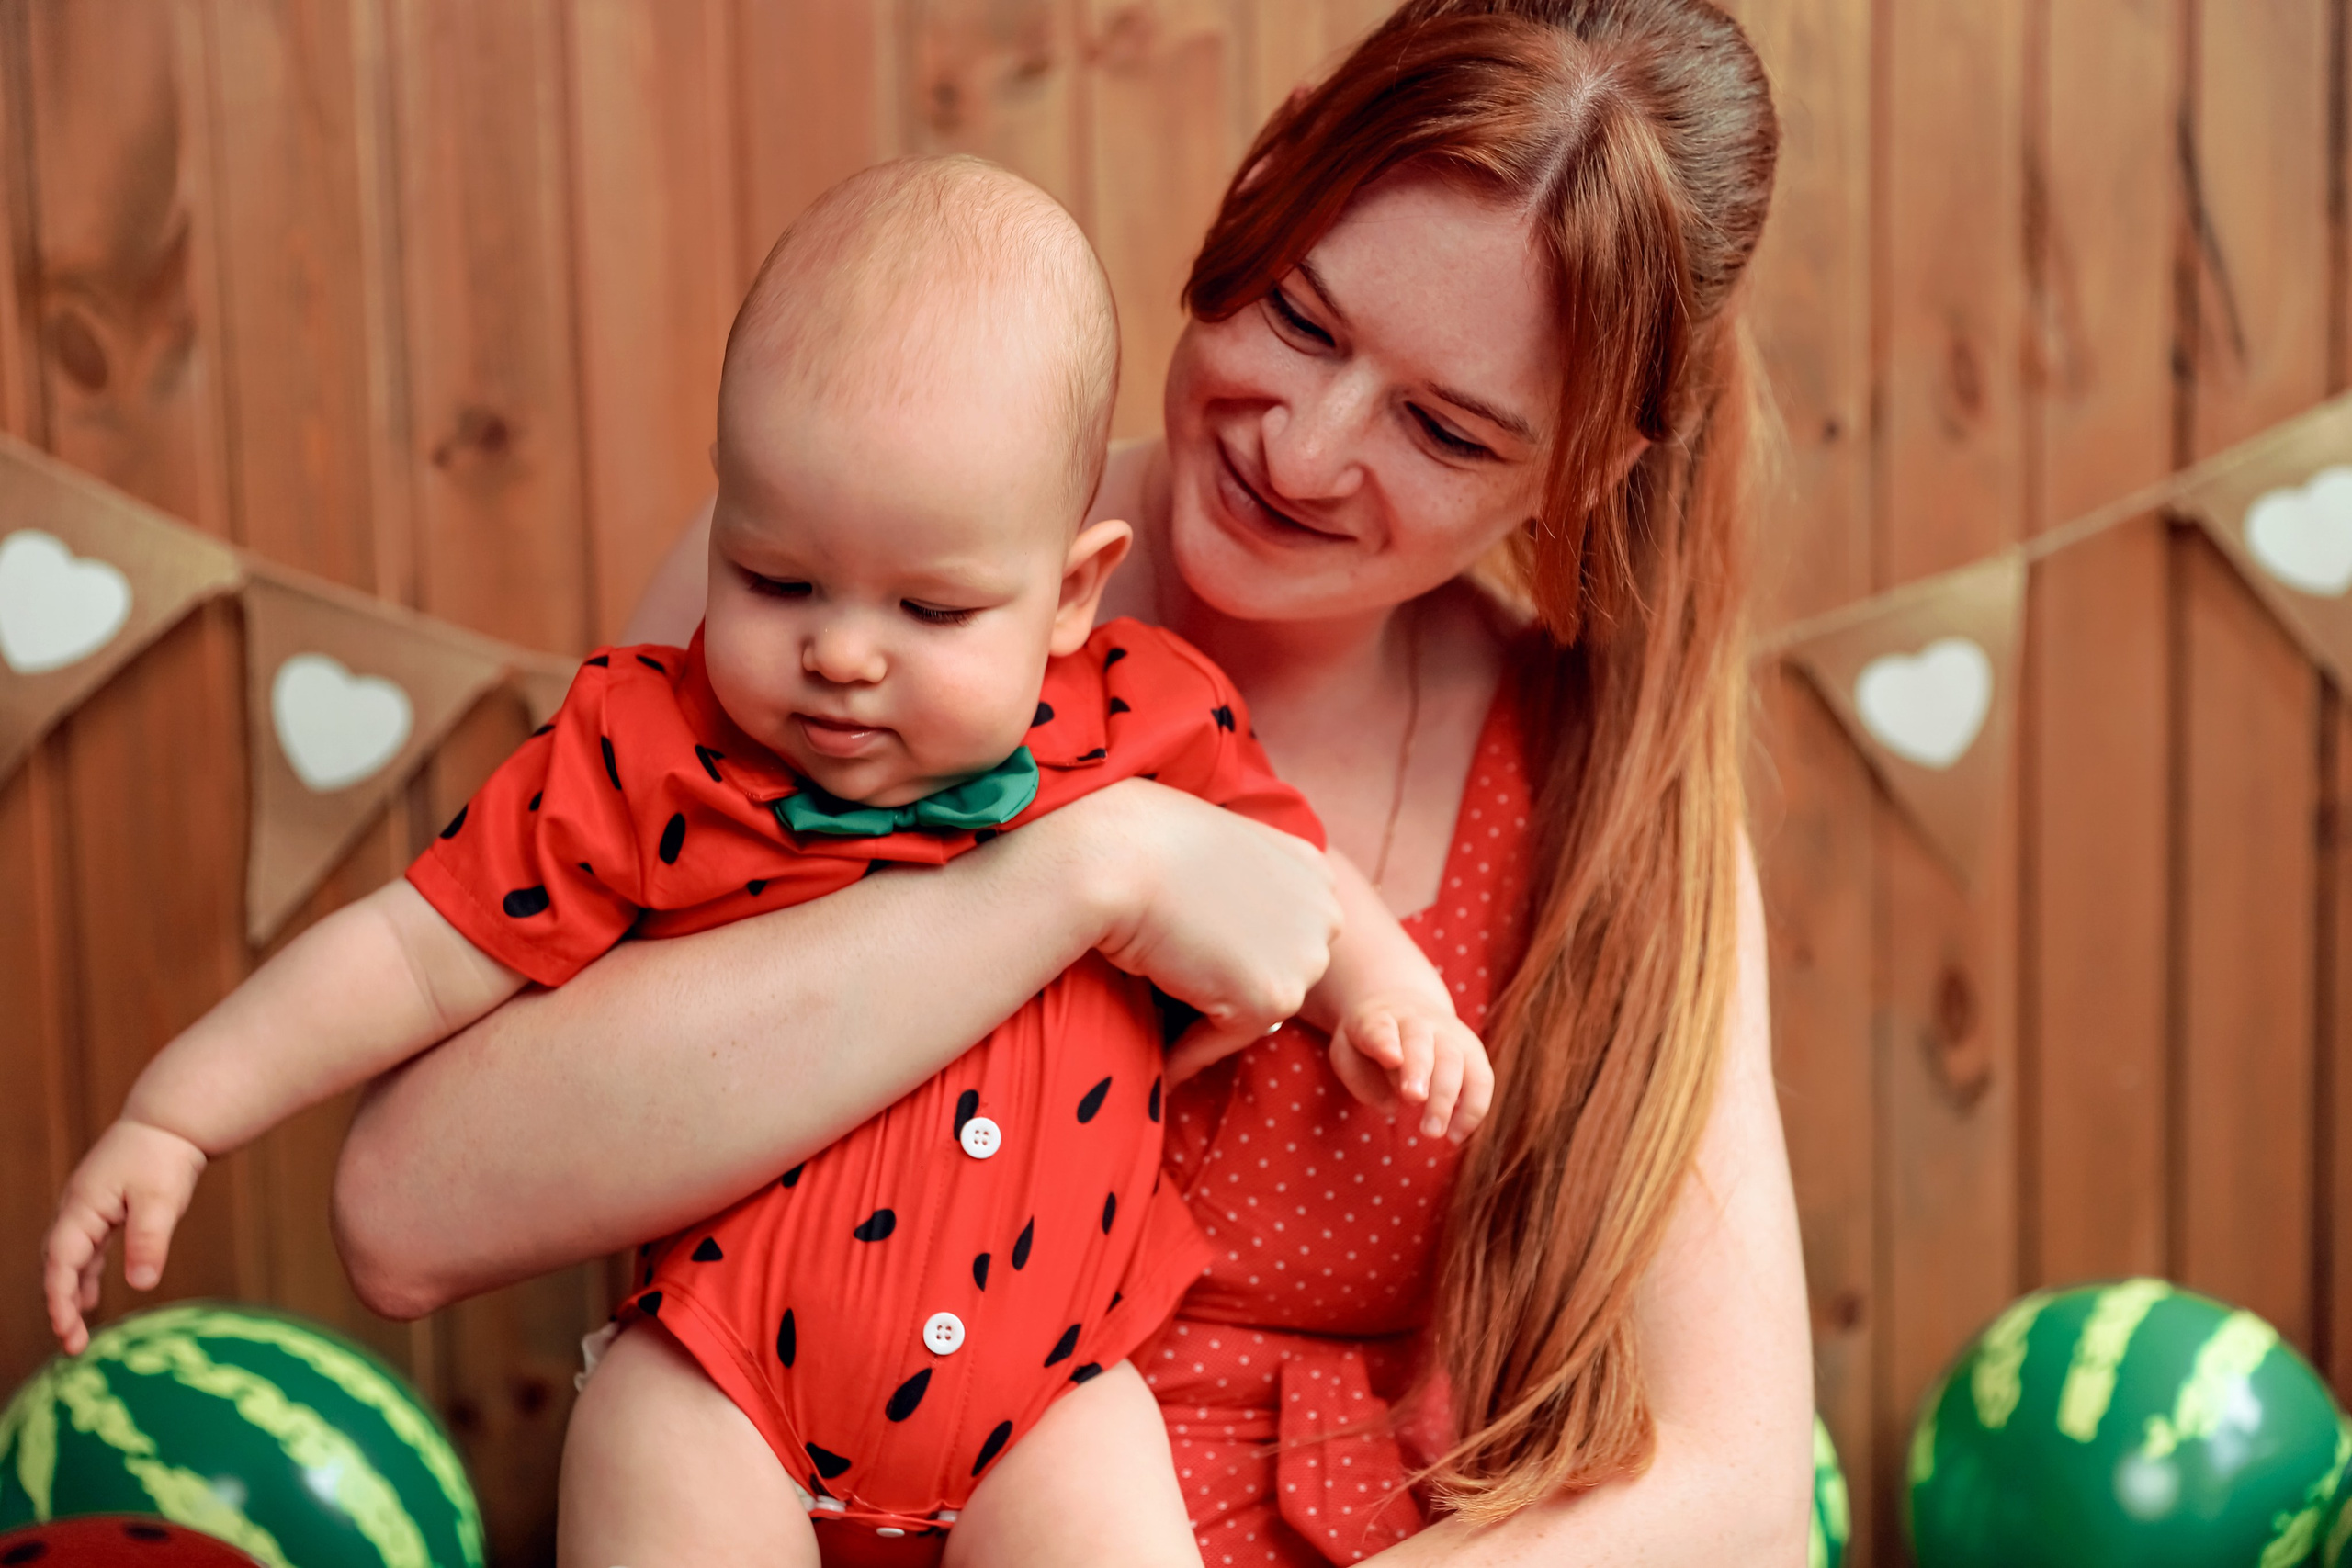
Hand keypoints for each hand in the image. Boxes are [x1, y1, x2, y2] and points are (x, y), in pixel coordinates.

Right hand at [44, 1119, 207, 1353]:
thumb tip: (141, 1284)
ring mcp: (86, 1210)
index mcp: (82, 1208)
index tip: (66, 1330)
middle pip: (57, 1266)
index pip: (60, 1262)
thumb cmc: (164, 1156)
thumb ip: (149, 1241)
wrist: (171, 1121)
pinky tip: (90, 1300)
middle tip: (72, 1346)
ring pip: (68, 1261)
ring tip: (76, 1334)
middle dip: (60, 1306)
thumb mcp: (161, 1200)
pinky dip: (84, 1277)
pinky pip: (85, 1252)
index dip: (59, 1298)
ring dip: (70, 1295)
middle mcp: (76, 1211)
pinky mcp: (102, 1211)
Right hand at [1072, 780, 1340, 1077]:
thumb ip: (1247, 887)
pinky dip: (1191, 1053)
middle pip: (1281, 971)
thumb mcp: (1223, 852)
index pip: (1285, 931)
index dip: (1242, 947)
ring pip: (1256, 1006)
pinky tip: (1162, 1058)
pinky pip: (1225, 1040)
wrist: (1118, 858)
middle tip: (1183, 995)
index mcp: (1314, 871)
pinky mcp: (1270, 1000)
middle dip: (1238, 983)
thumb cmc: (1147, 843)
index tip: (1202, 958)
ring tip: (1167, 1020)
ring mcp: (1304, 959)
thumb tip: (1233, 939)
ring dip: (1216, 1016)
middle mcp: (1324, 913)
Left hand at [1328, 993, 1494, 1141]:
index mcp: (1378, 1019)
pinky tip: (1457, 1135)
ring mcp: (1448, 1033)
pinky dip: (1473, 1109)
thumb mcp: (1346, 1050)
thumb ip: (1358, 1077)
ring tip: (1433, 1132)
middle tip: (1413, 1099)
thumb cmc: (1369, 1038)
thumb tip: (1391, 1107)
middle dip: (1420, 1071)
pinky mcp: (1472, 1049)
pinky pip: (1482, 1078)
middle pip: (1421, 1044)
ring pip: (1454, 1060)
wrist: (1402, 1002)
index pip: (1380, 1029)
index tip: (1391, 1058)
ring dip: (1446, 1098)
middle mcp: (1416, 1021)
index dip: (1385, 1043)